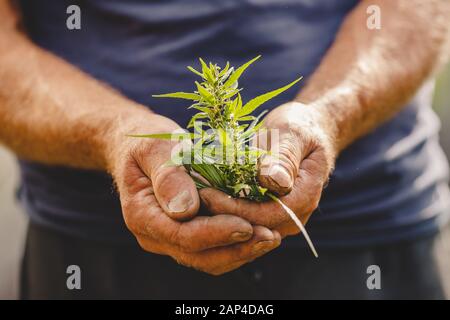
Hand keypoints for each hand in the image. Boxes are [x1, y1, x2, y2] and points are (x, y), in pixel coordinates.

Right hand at [108, 111, 280, 274]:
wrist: (139, 150)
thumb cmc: (147, 142)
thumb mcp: (154, 147)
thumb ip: (167, 175)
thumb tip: (185, 209)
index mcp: (142, 215)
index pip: (182, 236)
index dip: (216, 233)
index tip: (247, 224)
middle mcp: (154, 235)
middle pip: (198, 256)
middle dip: (236, 249)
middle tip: (270, 236)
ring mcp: (169, 238)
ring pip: (208, 259)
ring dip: (241, 251)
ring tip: (270, 236)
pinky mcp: (184, 235)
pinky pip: (212, 250)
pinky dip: (236, 245)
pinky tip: (258, 232)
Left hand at [200, 101, 335, 236]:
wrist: (306, 132)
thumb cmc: (301, 127)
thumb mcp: (294, 133)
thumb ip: (284, 157)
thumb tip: (272, 181)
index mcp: (304, 198)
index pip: (264, 217)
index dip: (233, 209)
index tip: (204, 193)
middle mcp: (292, 215)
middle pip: (250, 227)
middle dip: (218, 213)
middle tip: (187, 194)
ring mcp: (278, 217)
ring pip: (242, 224)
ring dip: (215, 211)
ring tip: (188, 192)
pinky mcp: (265, 211)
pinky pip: (240, 215)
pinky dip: (220, 204)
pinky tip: (199, 190)